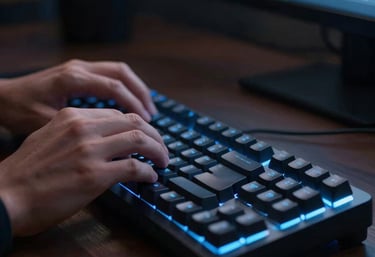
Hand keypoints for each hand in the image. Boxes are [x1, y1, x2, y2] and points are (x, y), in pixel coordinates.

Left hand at [0, 59, 156, 134]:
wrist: (0, 98)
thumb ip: (80, 132)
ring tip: (149, 113)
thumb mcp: (44, 125)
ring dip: (137, 90)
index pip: (115, 89)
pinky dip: (126, 89)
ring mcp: (79, 67)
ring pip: (120, 72)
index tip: (148, 127)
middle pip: (123, 75)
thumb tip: (113, 148)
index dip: (136, 108)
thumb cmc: (19, 112)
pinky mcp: (79, 71)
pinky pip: (110, 75)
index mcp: (72, 80)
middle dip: (143, 97)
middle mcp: (79, 68)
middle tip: (154, 119)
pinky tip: (130, 105)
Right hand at [0, 108, 167, 236]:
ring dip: (158, 150)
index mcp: (74, 116)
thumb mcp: (50, 137)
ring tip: (163, 160)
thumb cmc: (26, 171)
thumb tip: (106, 139)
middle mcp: (84, 128)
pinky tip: (151, 177)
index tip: (146, 135)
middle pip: (135, 121)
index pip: (118, 114)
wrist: (6, 195)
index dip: (138, 124)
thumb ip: (78, 132)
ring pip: (140, 139)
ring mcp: (90, 150)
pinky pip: (134, 167)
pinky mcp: (95, 175)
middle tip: (162, 148)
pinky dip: (148, 171)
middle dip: (155, 135)